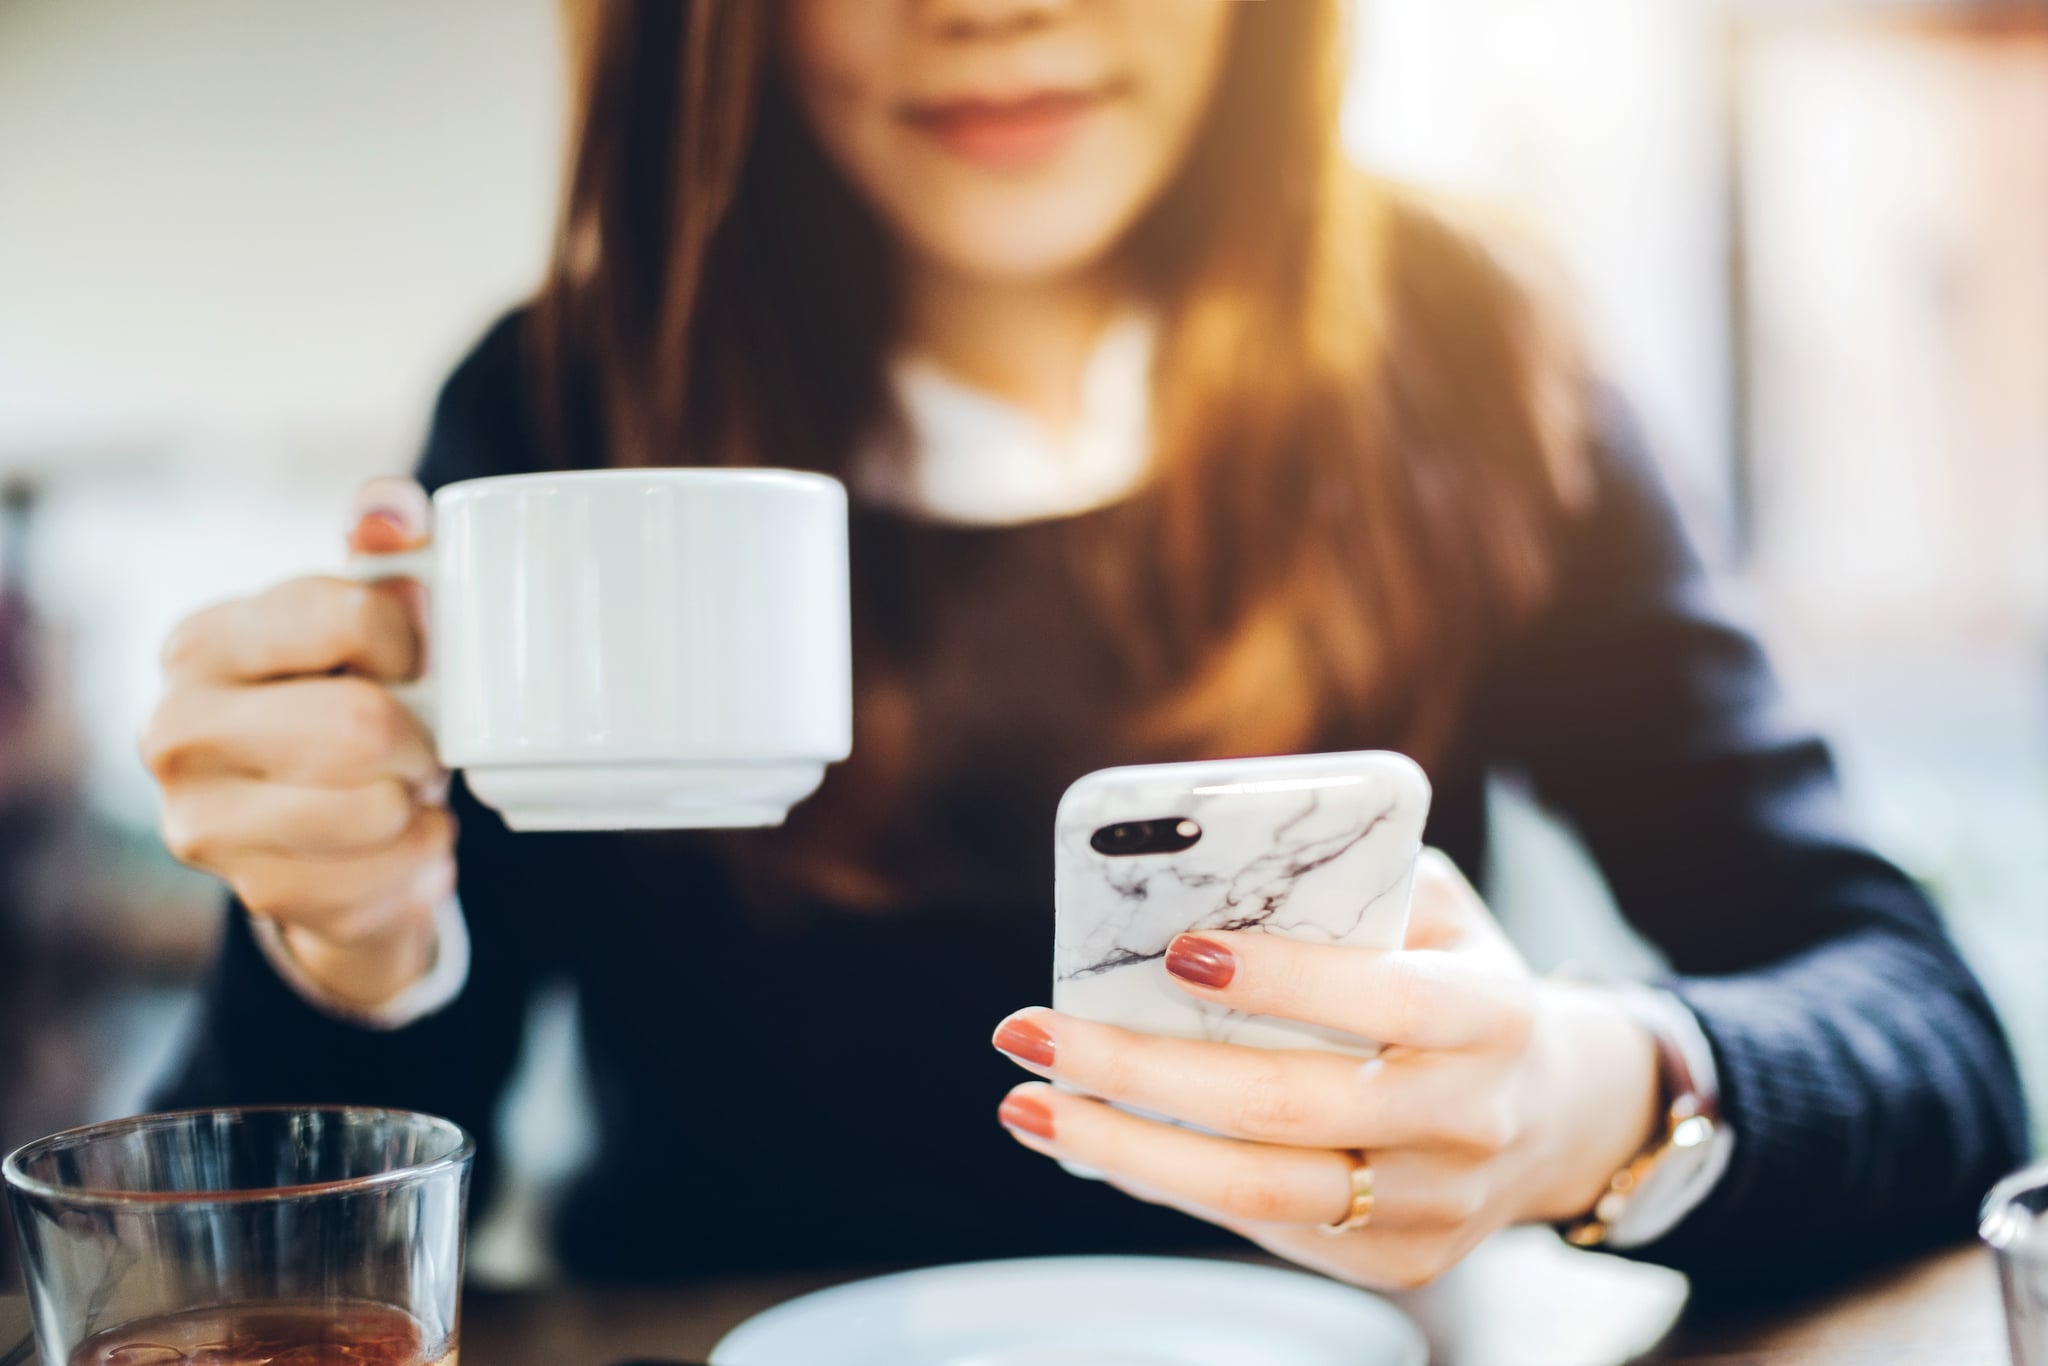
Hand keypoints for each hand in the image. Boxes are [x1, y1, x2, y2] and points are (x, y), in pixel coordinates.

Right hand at [141, 477, 453, 1009]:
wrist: (322, 830)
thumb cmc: (348, 696)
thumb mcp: (365, 614)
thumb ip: (383, 546)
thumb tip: (392, 515)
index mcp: (204, 642)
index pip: (343, 614)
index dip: (413, 639)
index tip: (417, 660)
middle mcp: (177, 731)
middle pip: (359, 726)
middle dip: (418, 737)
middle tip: (419, 742)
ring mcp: (204, 825)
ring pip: (376, 810)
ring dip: (420, 803)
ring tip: (402, 789)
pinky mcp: (258, 895)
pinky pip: (386, 881)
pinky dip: (422, 862)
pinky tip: (400, 842)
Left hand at [991, 850, 1661, 1289]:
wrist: (1550, 1111)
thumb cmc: (1456, 980)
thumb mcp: (1439, 911)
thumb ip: (1355, 880)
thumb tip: (1213, 865)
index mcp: (1489, 1014)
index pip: (1380, 995)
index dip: (1279, 976)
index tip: (1174, 951)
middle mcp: (1468, 1118)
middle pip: (1285, 1105)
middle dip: (1140, 1070)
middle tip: (1032, 1030)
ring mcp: (1434, 1204)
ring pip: (1257, 1189)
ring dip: (1123, 1148)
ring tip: (1028, 1101)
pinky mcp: (1397, 1260)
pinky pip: (1263, 1228)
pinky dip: (1165, 1182)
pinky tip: (1095, 1138)